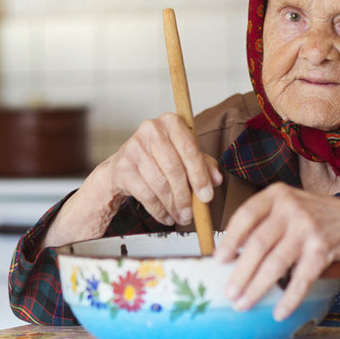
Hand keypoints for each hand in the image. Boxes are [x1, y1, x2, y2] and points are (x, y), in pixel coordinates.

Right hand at [99, 113, 221, 224]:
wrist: (125, 163)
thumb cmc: (160, 156)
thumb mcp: (186, 156)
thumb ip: (204, 165)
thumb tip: (216, 179)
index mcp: (172, 122)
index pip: (190, 150)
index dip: (200, 176)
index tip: (207, 196)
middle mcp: (152, 129)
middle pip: (174, 169)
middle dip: (185, 196)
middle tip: (192, 214)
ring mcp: (134, 147)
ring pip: (159, 184)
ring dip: (173, 206)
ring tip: (181, 217)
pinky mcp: (123, 166)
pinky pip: (145, 194)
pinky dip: (159, 210)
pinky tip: (166, 216)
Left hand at [214, 182, 339, 320]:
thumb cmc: (313, 217)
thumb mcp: (287, 206)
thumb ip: (263, 221)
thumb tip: (229, 253)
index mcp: (277, 194)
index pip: (246, 215)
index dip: (231, 240)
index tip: (220, 260)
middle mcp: (292, 208)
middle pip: (258, 244)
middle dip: (241, 273)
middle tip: (229, 293)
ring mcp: (308, 228)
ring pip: (276, 263)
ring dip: (257, 287)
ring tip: (244, 304)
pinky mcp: (322, 248)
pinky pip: (301, 278)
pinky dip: (289, 298)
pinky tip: (279, 312)